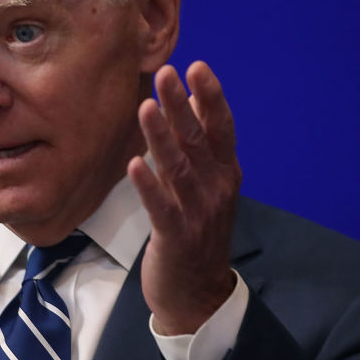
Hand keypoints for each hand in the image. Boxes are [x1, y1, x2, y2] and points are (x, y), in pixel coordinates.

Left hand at [128, 62, 240, 335]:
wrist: (198, 294)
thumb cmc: (197, 232)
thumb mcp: (206, 188)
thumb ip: (198, 150)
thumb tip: (188, 103)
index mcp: (225, 174)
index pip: (221, 128)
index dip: (210, 97)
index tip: (197, 66)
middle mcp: (216, 189)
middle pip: (198, 141)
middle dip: (181, 105)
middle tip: (166, 72)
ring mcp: (197, 213)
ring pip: (178, 168)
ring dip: (161, 136)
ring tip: (146, 106)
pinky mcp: (175, 236)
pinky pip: (160, 207)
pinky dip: (148, 185)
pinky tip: (134, 164)